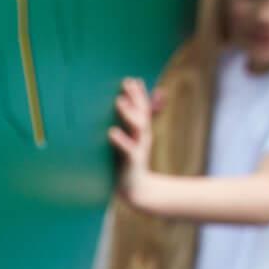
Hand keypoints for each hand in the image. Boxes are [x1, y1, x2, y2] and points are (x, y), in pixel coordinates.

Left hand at [108, 77, 156, 206]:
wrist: (138, 190)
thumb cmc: (132, 162)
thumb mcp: (138, 139)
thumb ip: (144, 118)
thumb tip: (158, 95)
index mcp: (142, 130)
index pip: (142, 107)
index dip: (138, 93)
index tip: (132, 78)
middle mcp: (143, 136)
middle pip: (142, 113)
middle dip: (135, 97)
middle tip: (126, 82)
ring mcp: (139, 148)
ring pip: (138, 127)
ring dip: (129, 113)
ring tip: (118, 101)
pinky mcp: (132, 161)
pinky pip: (127, 149)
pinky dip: (120, 140)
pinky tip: (111, 132)